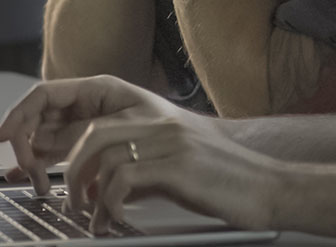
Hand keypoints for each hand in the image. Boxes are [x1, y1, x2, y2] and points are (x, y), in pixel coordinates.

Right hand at [0, 75, 170, 195]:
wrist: (196, 154)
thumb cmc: (174, 131)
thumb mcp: (131, 124)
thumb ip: (87, 129)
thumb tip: (50, 140)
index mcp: (97, 91)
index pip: (44, 95)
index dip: (19, 113)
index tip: (4, 137)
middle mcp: (87, 106)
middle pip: (40, 119)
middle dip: (27, 143)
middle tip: (31, 170)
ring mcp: (86, 128)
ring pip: (45, 140)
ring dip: (34, 160)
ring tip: (41, 183)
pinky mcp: (89, 150)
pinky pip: (58, 155)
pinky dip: (43, 167)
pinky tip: (34, 180)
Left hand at [63, 107, 281, 234]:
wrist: (268, 187)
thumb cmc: (225, 180)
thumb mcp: (177, 164)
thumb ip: (142, 165)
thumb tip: (102, 184)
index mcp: (160, 117)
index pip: (101, 114)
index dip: (75, 143)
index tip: (67, 173)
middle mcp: (163, 121)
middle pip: (95, 132)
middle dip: (74, 170)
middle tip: (74, 200)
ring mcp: (172, 140)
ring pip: (106, 156)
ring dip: (92, 195)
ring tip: (96, 220)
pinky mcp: (180, 165)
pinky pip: (125, 179)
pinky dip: (111, 204)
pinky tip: (117, 219)